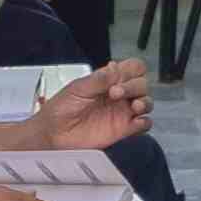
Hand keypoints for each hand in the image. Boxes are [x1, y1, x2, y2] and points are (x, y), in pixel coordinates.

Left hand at [35, 62, 151, 148]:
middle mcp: (118, 94)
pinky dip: (144, 122)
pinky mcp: (123, 129)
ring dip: (145, 102)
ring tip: (134, 106)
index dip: (132, 70)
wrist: (53, 133)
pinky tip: (134, 121)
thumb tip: (114, 67)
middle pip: (142, 84)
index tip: (118, 77)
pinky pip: (143, 124)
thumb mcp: (78, 88)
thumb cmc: (61, 109)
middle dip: (134, 86)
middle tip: (115, 93)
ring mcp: (122, 112)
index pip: (133, 68)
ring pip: (147, 102)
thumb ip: (98, 79)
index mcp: (108, 80)